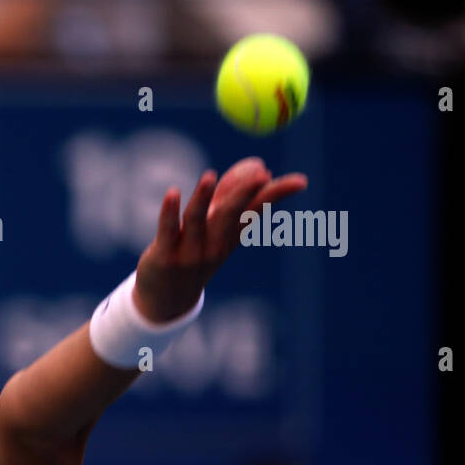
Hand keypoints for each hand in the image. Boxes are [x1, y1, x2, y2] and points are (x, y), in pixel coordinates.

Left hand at [133, 157, 306, 321]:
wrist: (167, 300)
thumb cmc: (195, 255)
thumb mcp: (216, 228)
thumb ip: (232, 194)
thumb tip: (259, 163)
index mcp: (229, 237)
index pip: (255, 211)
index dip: (277, 195)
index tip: (301, 180)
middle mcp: (213, 246)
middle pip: (229, 215)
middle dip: (244, 194)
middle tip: (262, 174)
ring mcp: (188, 252)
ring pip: (196, 220)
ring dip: (203, 197)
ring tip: (210, 176)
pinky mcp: (163, 256)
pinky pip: (168, 230)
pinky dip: (170, 211)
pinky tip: (173, 192)